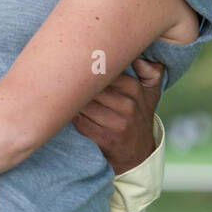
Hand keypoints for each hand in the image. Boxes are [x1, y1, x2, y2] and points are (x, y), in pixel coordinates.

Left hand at [73, 58, 163, 173]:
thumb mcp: (151, 93)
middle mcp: (127, 105)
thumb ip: (150, 72)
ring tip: (62, 94)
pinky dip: (71, 116)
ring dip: (71, 100)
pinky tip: (68, 112)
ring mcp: (117, 123)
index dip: (85, 67)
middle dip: (74, 82)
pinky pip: (78, 121)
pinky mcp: (104, 139)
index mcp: (134, 89)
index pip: (103, 71)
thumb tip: (139, 58)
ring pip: (82, 103)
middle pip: (89, 86)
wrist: (139, 153)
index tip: (74, 63)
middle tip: (60, 76)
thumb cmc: (139, 115)